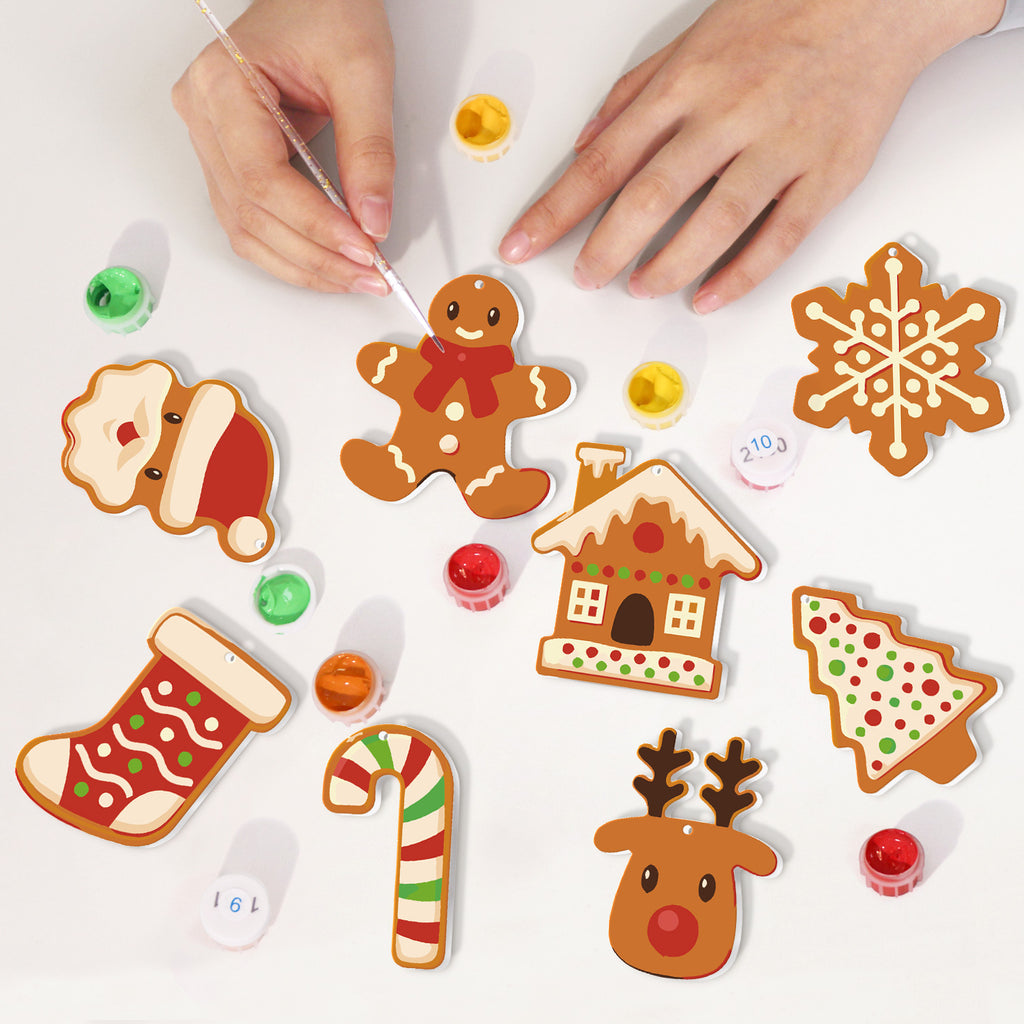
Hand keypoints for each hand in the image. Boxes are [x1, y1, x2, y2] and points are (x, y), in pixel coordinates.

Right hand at [172, 0, 394, 292]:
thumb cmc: (328, 10)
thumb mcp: (363, 72)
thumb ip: (370, 151)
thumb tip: (373, 220)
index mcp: (222, 84)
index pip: (264, 180)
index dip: (315, 225)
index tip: (363, 249)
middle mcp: (204, 116)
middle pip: (252, 214)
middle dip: (316, 256)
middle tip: (369, 274)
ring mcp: (211, 142)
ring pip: (247, 230)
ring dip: (303, 264)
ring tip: (355, 276)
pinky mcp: (230, 161)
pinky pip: (252, 222)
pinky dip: (292, 250)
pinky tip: (330, 262)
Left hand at [499, 0, 1003, 311]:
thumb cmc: (780, 16)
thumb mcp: (691, 39)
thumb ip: (634, 95)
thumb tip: (584, 144)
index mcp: (686, 85)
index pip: (604, 160)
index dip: (557, 209)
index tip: (522, 244)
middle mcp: (728, 116)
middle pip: (652, 195)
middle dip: (606, 246)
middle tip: (584, 278)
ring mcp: (780, 146)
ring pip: (715, 221)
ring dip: (670, 266)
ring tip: (640, 289)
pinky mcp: (826, 174)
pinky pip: (779, 237)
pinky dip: (740, 274)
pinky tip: (708, 298)